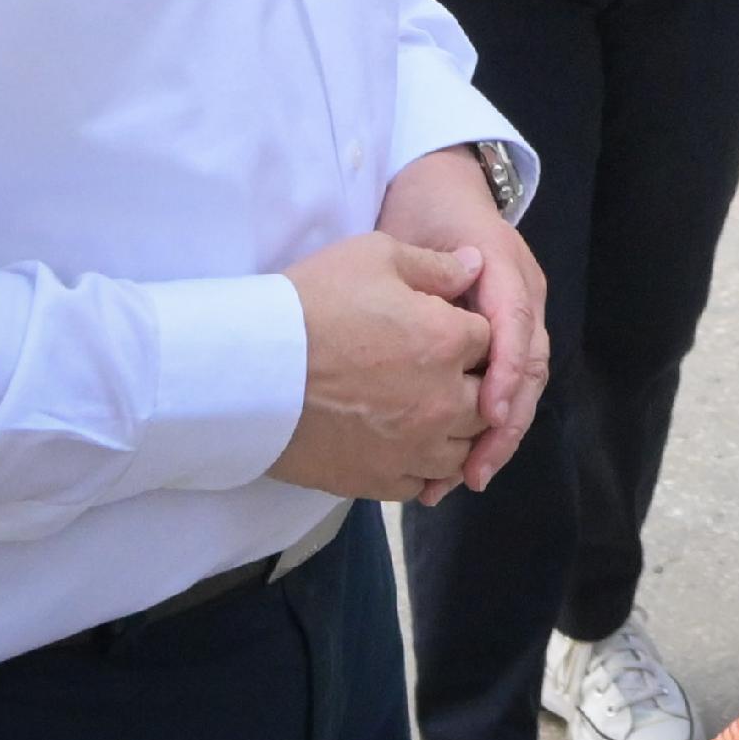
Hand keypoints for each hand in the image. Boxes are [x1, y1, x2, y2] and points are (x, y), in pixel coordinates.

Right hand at [268, 233, 493, 500]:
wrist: (248, 373)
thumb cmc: (310, 305)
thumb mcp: (374, 256)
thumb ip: (435, 264)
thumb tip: (475, 265)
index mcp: (448, 342)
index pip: (489, 340)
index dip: (470, 331)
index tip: (446, 328)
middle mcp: (443, 401)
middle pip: (486, 400)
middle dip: (473, 384)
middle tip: (439, 372)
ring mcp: (414, 448)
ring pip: (463, 450)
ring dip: (456, 431)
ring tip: (429, 413)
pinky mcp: (380, 480)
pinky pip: (423, 482)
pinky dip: (423, 468)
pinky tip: (406, 447)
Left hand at [375, 147, 549, 492]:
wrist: (437, 193)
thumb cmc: (425, 212)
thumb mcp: (424, 230)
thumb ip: (438, 261)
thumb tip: (464, 278)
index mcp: (507, 269)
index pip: (515, 325)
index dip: (504, 371)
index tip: (486, 412)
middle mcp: (523, 300)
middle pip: (529, 368)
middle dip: (506, 423)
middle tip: (475, 470)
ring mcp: (518, 322)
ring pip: (523, 388)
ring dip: (499, 436)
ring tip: (469, 478)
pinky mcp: (503, 343)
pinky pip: (506, 390)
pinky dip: (488, 428)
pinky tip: (460, 465)